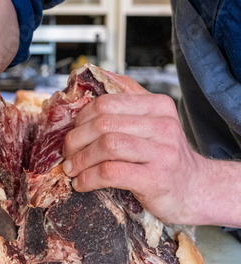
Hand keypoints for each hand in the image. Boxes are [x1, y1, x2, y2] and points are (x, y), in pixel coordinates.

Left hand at [63, 73, 207, 223]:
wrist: (196, 189)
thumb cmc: (167, 157)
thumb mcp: (155, 121)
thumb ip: (130, 97)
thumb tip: (96, 75)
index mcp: (159, 106)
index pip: (107, 102)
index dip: (81, 118)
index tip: (72, 132)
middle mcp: (163, 125)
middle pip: (104, 123)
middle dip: (76, 139)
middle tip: (67, 153)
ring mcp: (162, 152)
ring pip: (107, 145)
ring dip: (81, 159)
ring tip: (72, 169)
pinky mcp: (156, 179)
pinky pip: (111, 172)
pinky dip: (89, 178)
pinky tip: (83, 183)